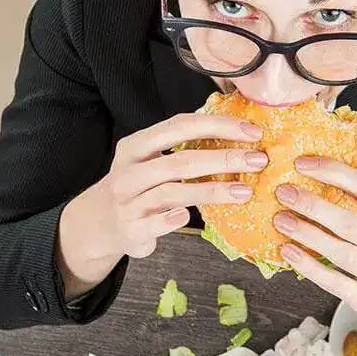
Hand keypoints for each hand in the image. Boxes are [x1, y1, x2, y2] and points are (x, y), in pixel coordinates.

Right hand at [57, 114, 266, 297]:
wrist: (97, 224)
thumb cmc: (137, 187)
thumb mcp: (148, 161)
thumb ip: (181, 148)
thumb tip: (237, 135)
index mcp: (136, 146)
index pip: (179, 126)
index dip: (217, 125)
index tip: (253, 131)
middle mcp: (129, 171)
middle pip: (181, 161)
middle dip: (224, 158)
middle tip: (259, 160)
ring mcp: (128, 202)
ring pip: (172, 192)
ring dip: (212, 191)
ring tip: (245, 192)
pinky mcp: (131, 229)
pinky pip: (155, 223)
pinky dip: (172, 219)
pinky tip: (191, 217)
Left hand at [273, 156, 356, 355]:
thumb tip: (320, 171)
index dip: (336, 174)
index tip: (304, 163)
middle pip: (352, 224)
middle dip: (314, 206)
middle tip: (285, 193)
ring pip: (342, 254)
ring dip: (308, 235)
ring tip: (281, 220)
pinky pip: (335, 283)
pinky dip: (309, 266)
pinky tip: (289, 251)